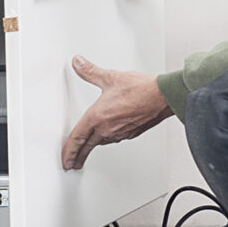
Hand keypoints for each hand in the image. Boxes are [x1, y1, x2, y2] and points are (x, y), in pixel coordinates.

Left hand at [61, 56, 170, 170]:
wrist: (162, 97)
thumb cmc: (140, 89)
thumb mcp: (111, 77)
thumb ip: (90, 72)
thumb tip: (78, 63)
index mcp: (98, 116)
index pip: (77, 138)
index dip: (68, 150)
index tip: (65, 159)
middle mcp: (107, 128)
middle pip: (87, 146)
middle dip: (78, 156)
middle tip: (72, 163)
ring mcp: (119, 133)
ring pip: (101, 142)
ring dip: (93, 146)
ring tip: (88, 148)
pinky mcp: (131, 134)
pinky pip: (115, 139)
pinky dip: (108, 139)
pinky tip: (109, 135)